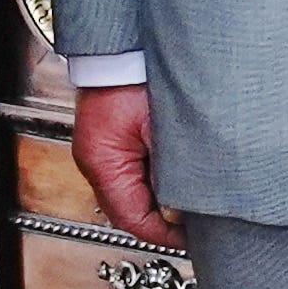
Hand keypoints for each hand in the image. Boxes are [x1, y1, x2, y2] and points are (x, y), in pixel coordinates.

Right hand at [73, 80, 179, 246]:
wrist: (124, 49)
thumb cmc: (138, 77)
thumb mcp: (166, 132)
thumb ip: (174, 172)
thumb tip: (187, 205)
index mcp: (104, 162)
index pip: (131, 218)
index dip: (162, 233)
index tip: (186, 238)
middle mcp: (96, 160)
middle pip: (127, 210)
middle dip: (160, 220)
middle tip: (191, 224)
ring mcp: (100, 151)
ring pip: (129, 194)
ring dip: (156, 200)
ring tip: (186, 200)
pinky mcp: (109, 141)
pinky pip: (129, 174)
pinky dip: (152, 181)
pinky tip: (173, 176)